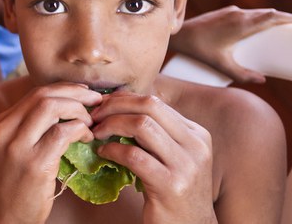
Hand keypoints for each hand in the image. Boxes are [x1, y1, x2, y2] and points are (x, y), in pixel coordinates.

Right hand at [0, 83, 100, 222]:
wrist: (5, 219)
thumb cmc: (17, 184)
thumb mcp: (17, 148)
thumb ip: (33, 126)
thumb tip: (68, 105)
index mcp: (2, 123)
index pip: (36, 92)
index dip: (65, 89)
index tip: (84, 93)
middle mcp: (6, 130)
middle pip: (44, 95)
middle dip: (75, 93)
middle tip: (96, 101)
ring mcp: (18, 146)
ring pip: (52, 108)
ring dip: (79, 111)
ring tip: (91, 123)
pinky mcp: (34, 164)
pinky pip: (62, 133)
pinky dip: (80, 130)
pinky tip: (87, 138)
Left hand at [90, 93, 216, 223]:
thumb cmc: (175, 191)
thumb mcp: (174, 156)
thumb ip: (156, 133)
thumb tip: (118, 105)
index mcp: (196, 134)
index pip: (155, 102)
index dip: (124, 99)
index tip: (103, 105)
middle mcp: (195, 145)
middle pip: (149, 106)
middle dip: (115, 106)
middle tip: (95, 115)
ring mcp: (185, 165)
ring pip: (141, 125)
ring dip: (111, 125)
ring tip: (96, 133)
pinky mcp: (170, 185)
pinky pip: (134, 156)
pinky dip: (113, 150)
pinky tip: (102, 153)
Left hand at [169, 6, 291, 83]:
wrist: (180, 35)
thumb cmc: (200, 50)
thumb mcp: (222, 65)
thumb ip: (242, 75)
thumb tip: (262, 81)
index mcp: (241, 25)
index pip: (270, 16)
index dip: (286, 18)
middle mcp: (238, 14)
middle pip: (266, 13)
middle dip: (280, 19)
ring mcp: (231, 11)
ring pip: (256, 12)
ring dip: (268, 18)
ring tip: (278, 29)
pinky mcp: (225, 12)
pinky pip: (247, 13)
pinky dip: (257, 18)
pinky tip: (257, 27)